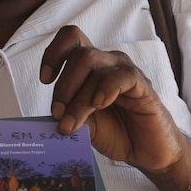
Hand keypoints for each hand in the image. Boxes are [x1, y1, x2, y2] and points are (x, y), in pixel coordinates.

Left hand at [39, 25, 184, 173]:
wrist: (145, 152)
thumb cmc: (115, 132)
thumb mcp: (83, 123)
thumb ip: (67, 113)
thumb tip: (50, 112)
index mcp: (90, 66)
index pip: (71, 38)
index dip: (53, 53)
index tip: (45, 80)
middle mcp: (107, 62)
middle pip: (79, 54)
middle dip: (63, 85)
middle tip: (58, 114)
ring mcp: (124, 71)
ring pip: (94, 64)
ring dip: (78, 97)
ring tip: (72, 123)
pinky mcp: (142, 85)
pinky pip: (122, 76)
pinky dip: (105, 89)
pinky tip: (99, 105)